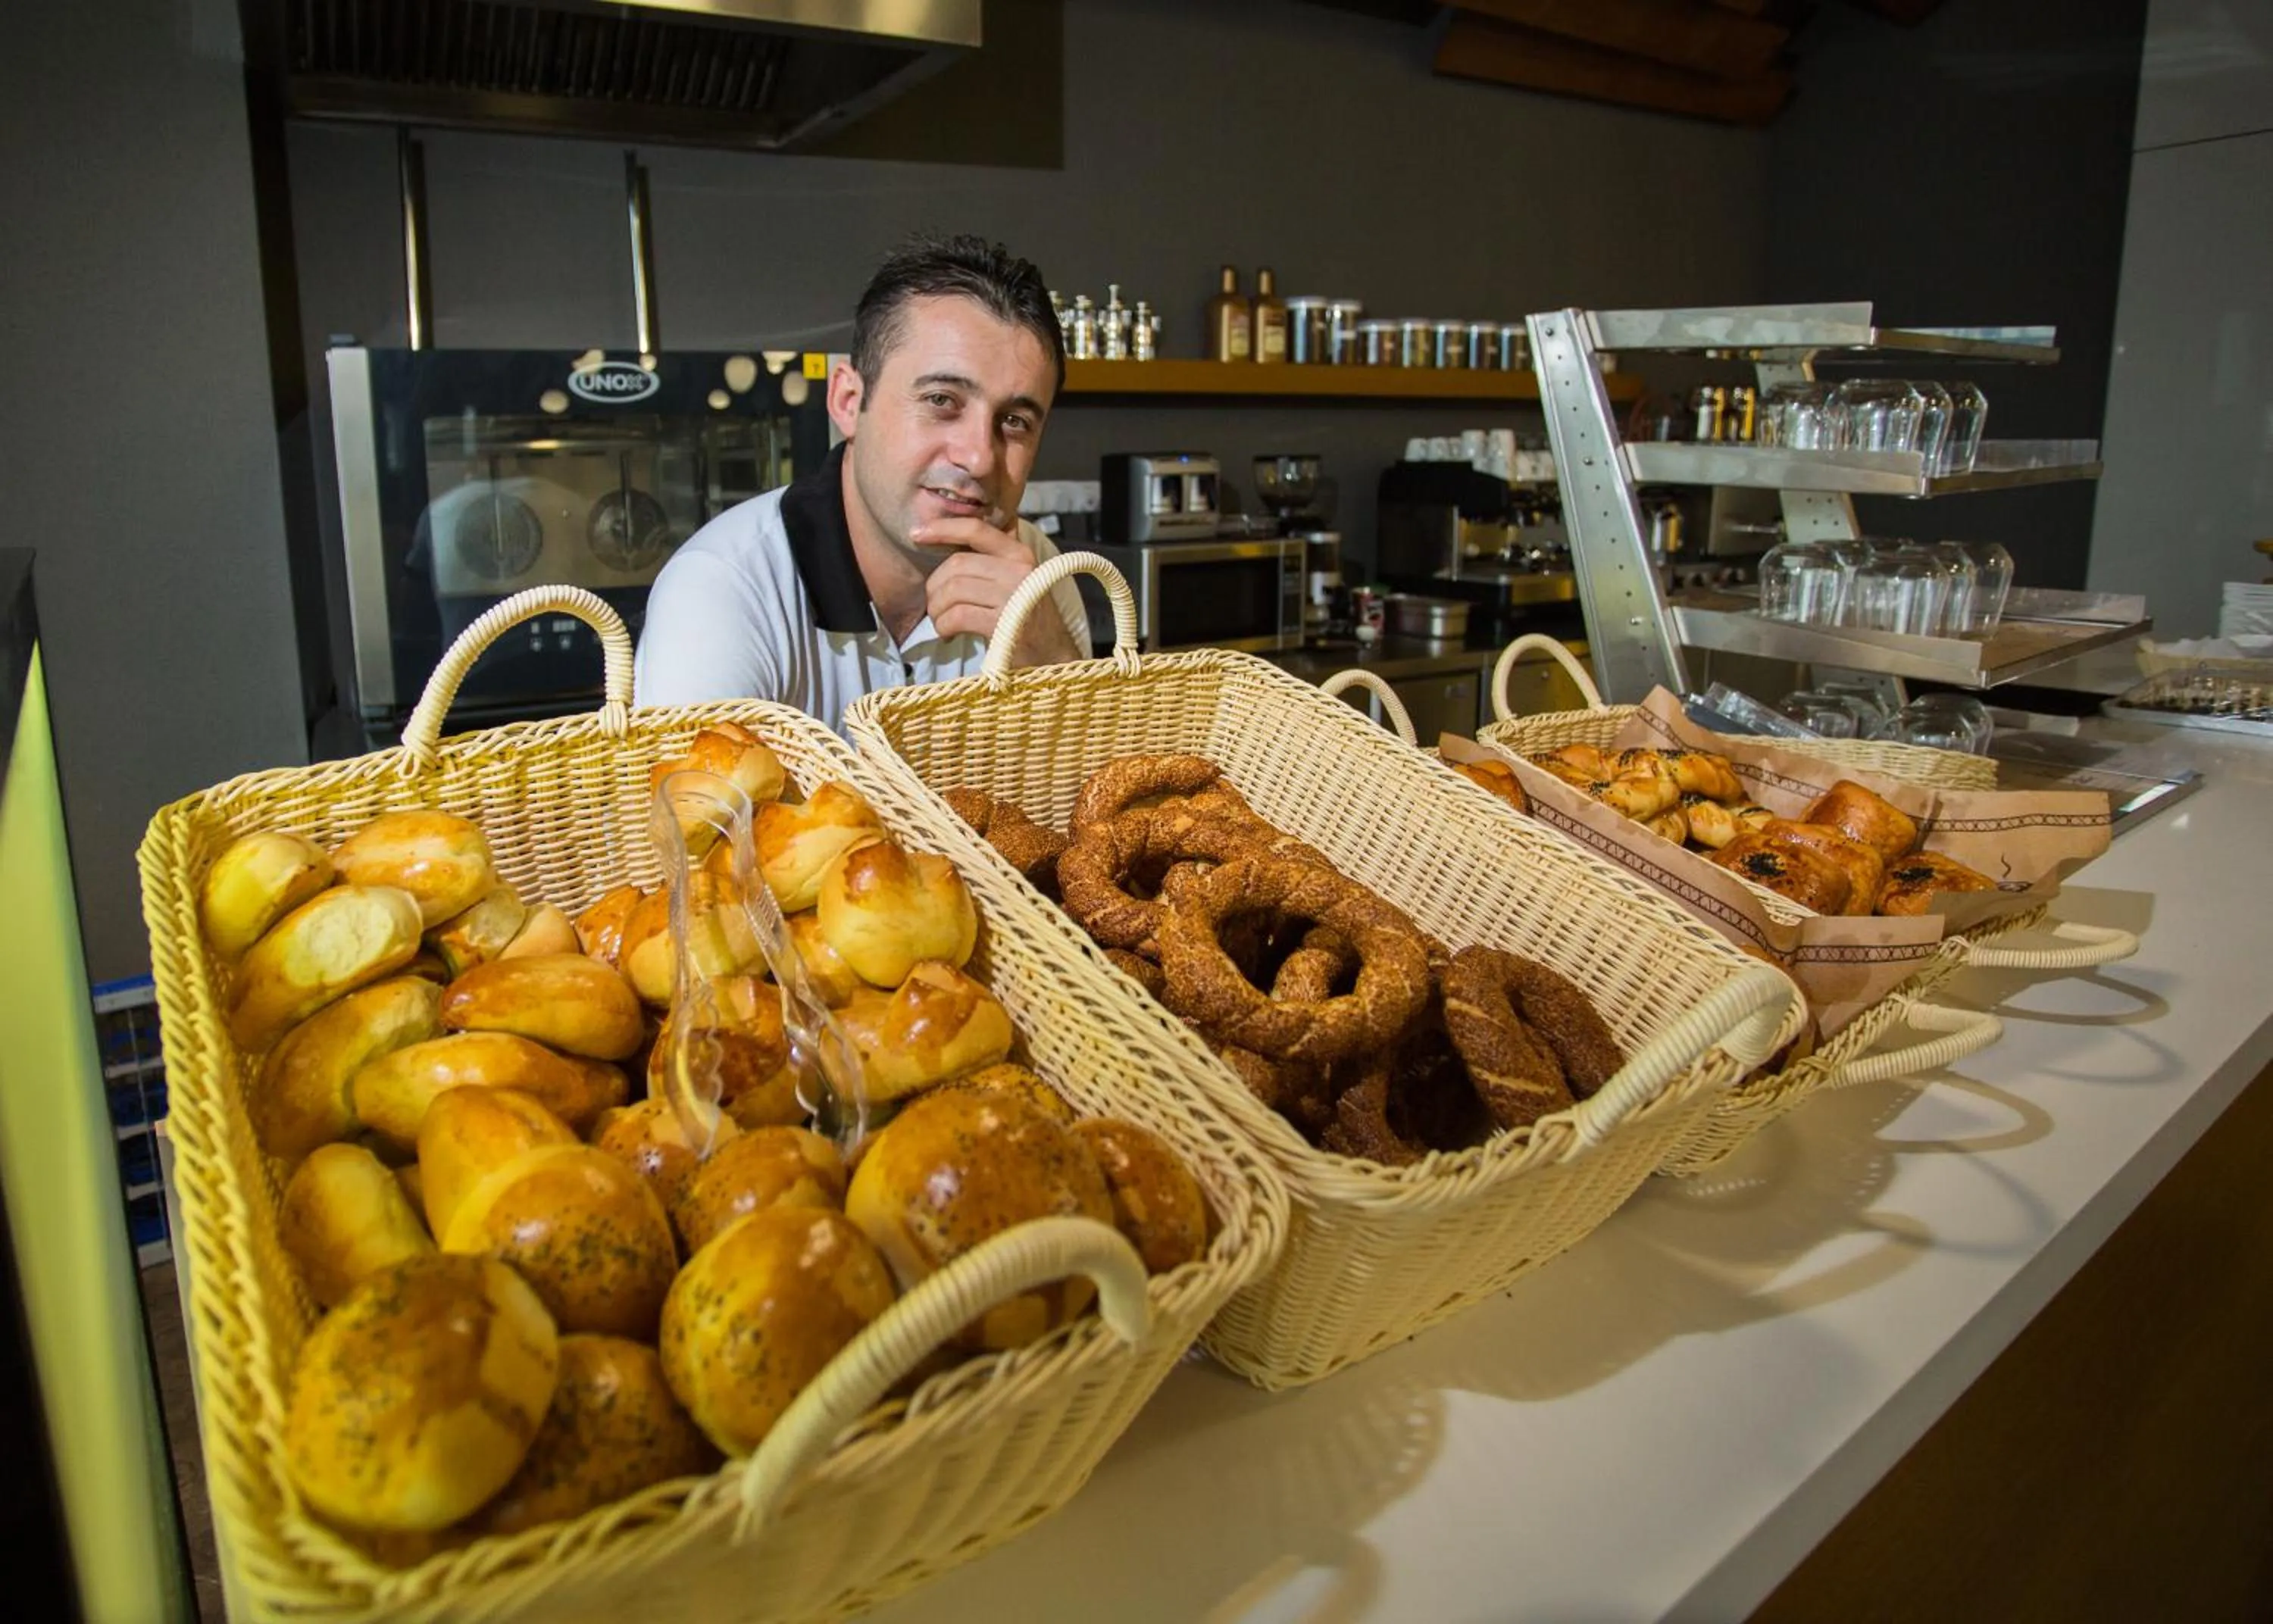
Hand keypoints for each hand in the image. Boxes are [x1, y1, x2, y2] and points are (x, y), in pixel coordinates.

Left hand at [911, 514, 1082, 667]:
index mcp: (1019, 554)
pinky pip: (958, 616)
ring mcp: (1014, 596)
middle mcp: (1019, 570)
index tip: (917, 534)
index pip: (975, 529)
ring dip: (937, 609)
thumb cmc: (1025, 616)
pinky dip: (944, 626)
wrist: (1051, 655)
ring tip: (942, 621)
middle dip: (935, 586)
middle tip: (935, 605)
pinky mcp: (1005, 624)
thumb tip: (956, 529)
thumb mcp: (1015, 577)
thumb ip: (993, 554)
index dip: (943, 528)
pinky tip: (948, 634)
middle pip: (957, 564)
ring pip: (953, 590)